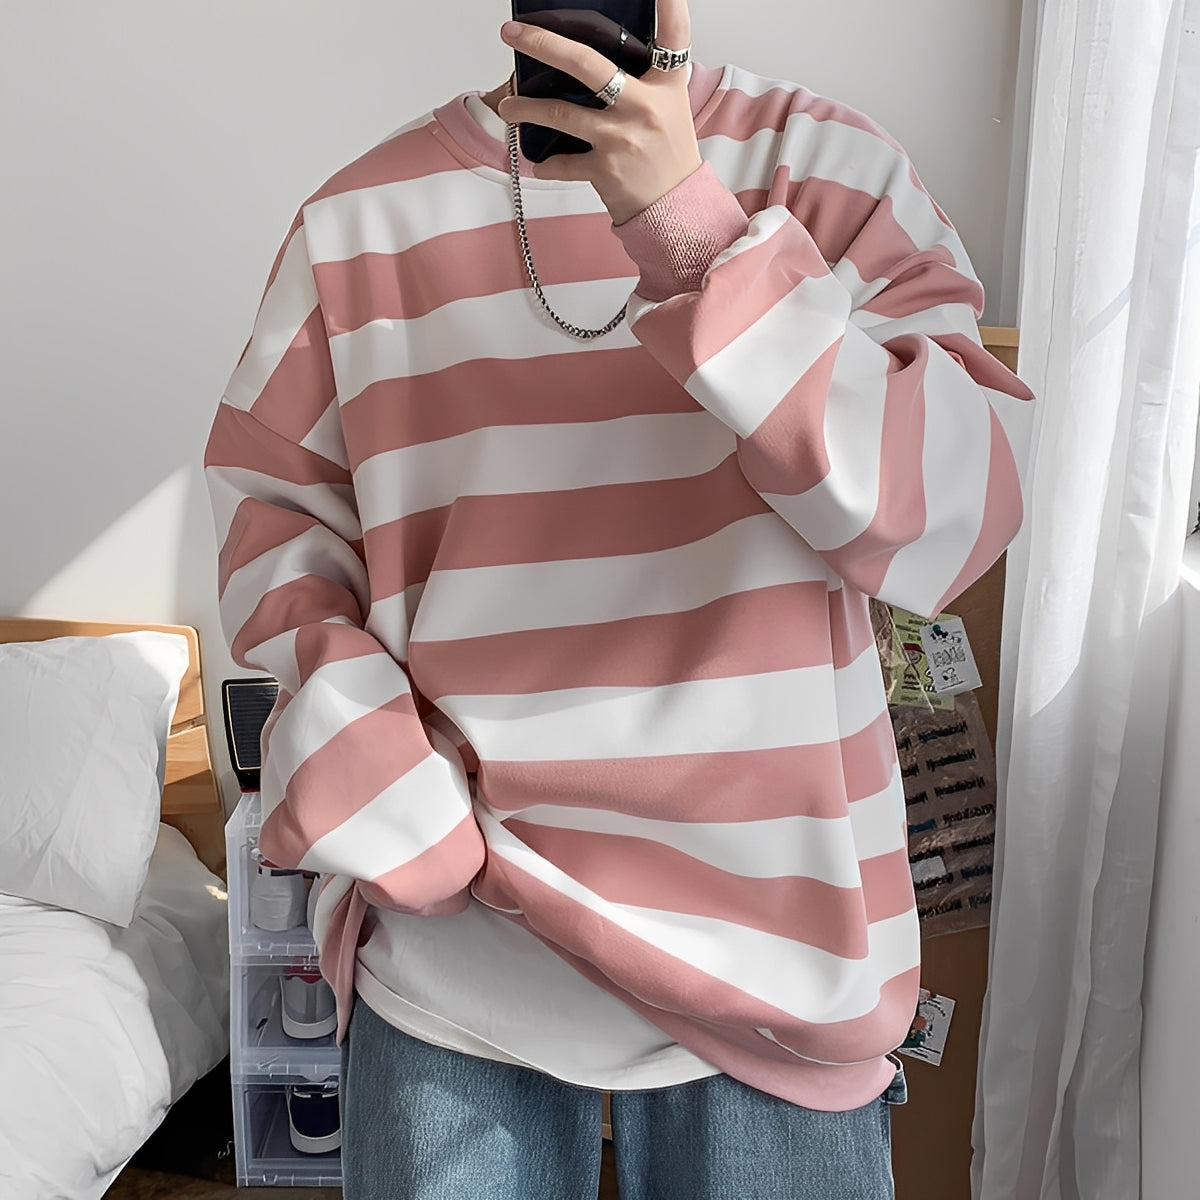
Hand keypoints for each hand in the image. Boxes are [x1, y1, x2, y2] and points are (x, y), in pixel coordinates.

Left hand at [497, 0, 701, 225]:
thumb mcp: (670, 107)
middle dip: (545, 44)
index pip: (674, 35)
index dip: (669, 4)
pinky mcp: (604, 170)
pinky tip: (540, 162)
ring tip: (508, 106)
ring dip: (525, 108)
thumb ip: (646, 78)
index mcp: (666, 85)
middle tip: (514, 34)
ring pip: (560, 113)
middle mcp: (643, 107)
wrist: (676, 210)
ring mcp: (621, 138)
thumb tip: (601, 58)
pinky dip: (548, 163)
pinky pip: (563, 162)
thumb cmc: (668, 155)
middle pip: (588, 64)